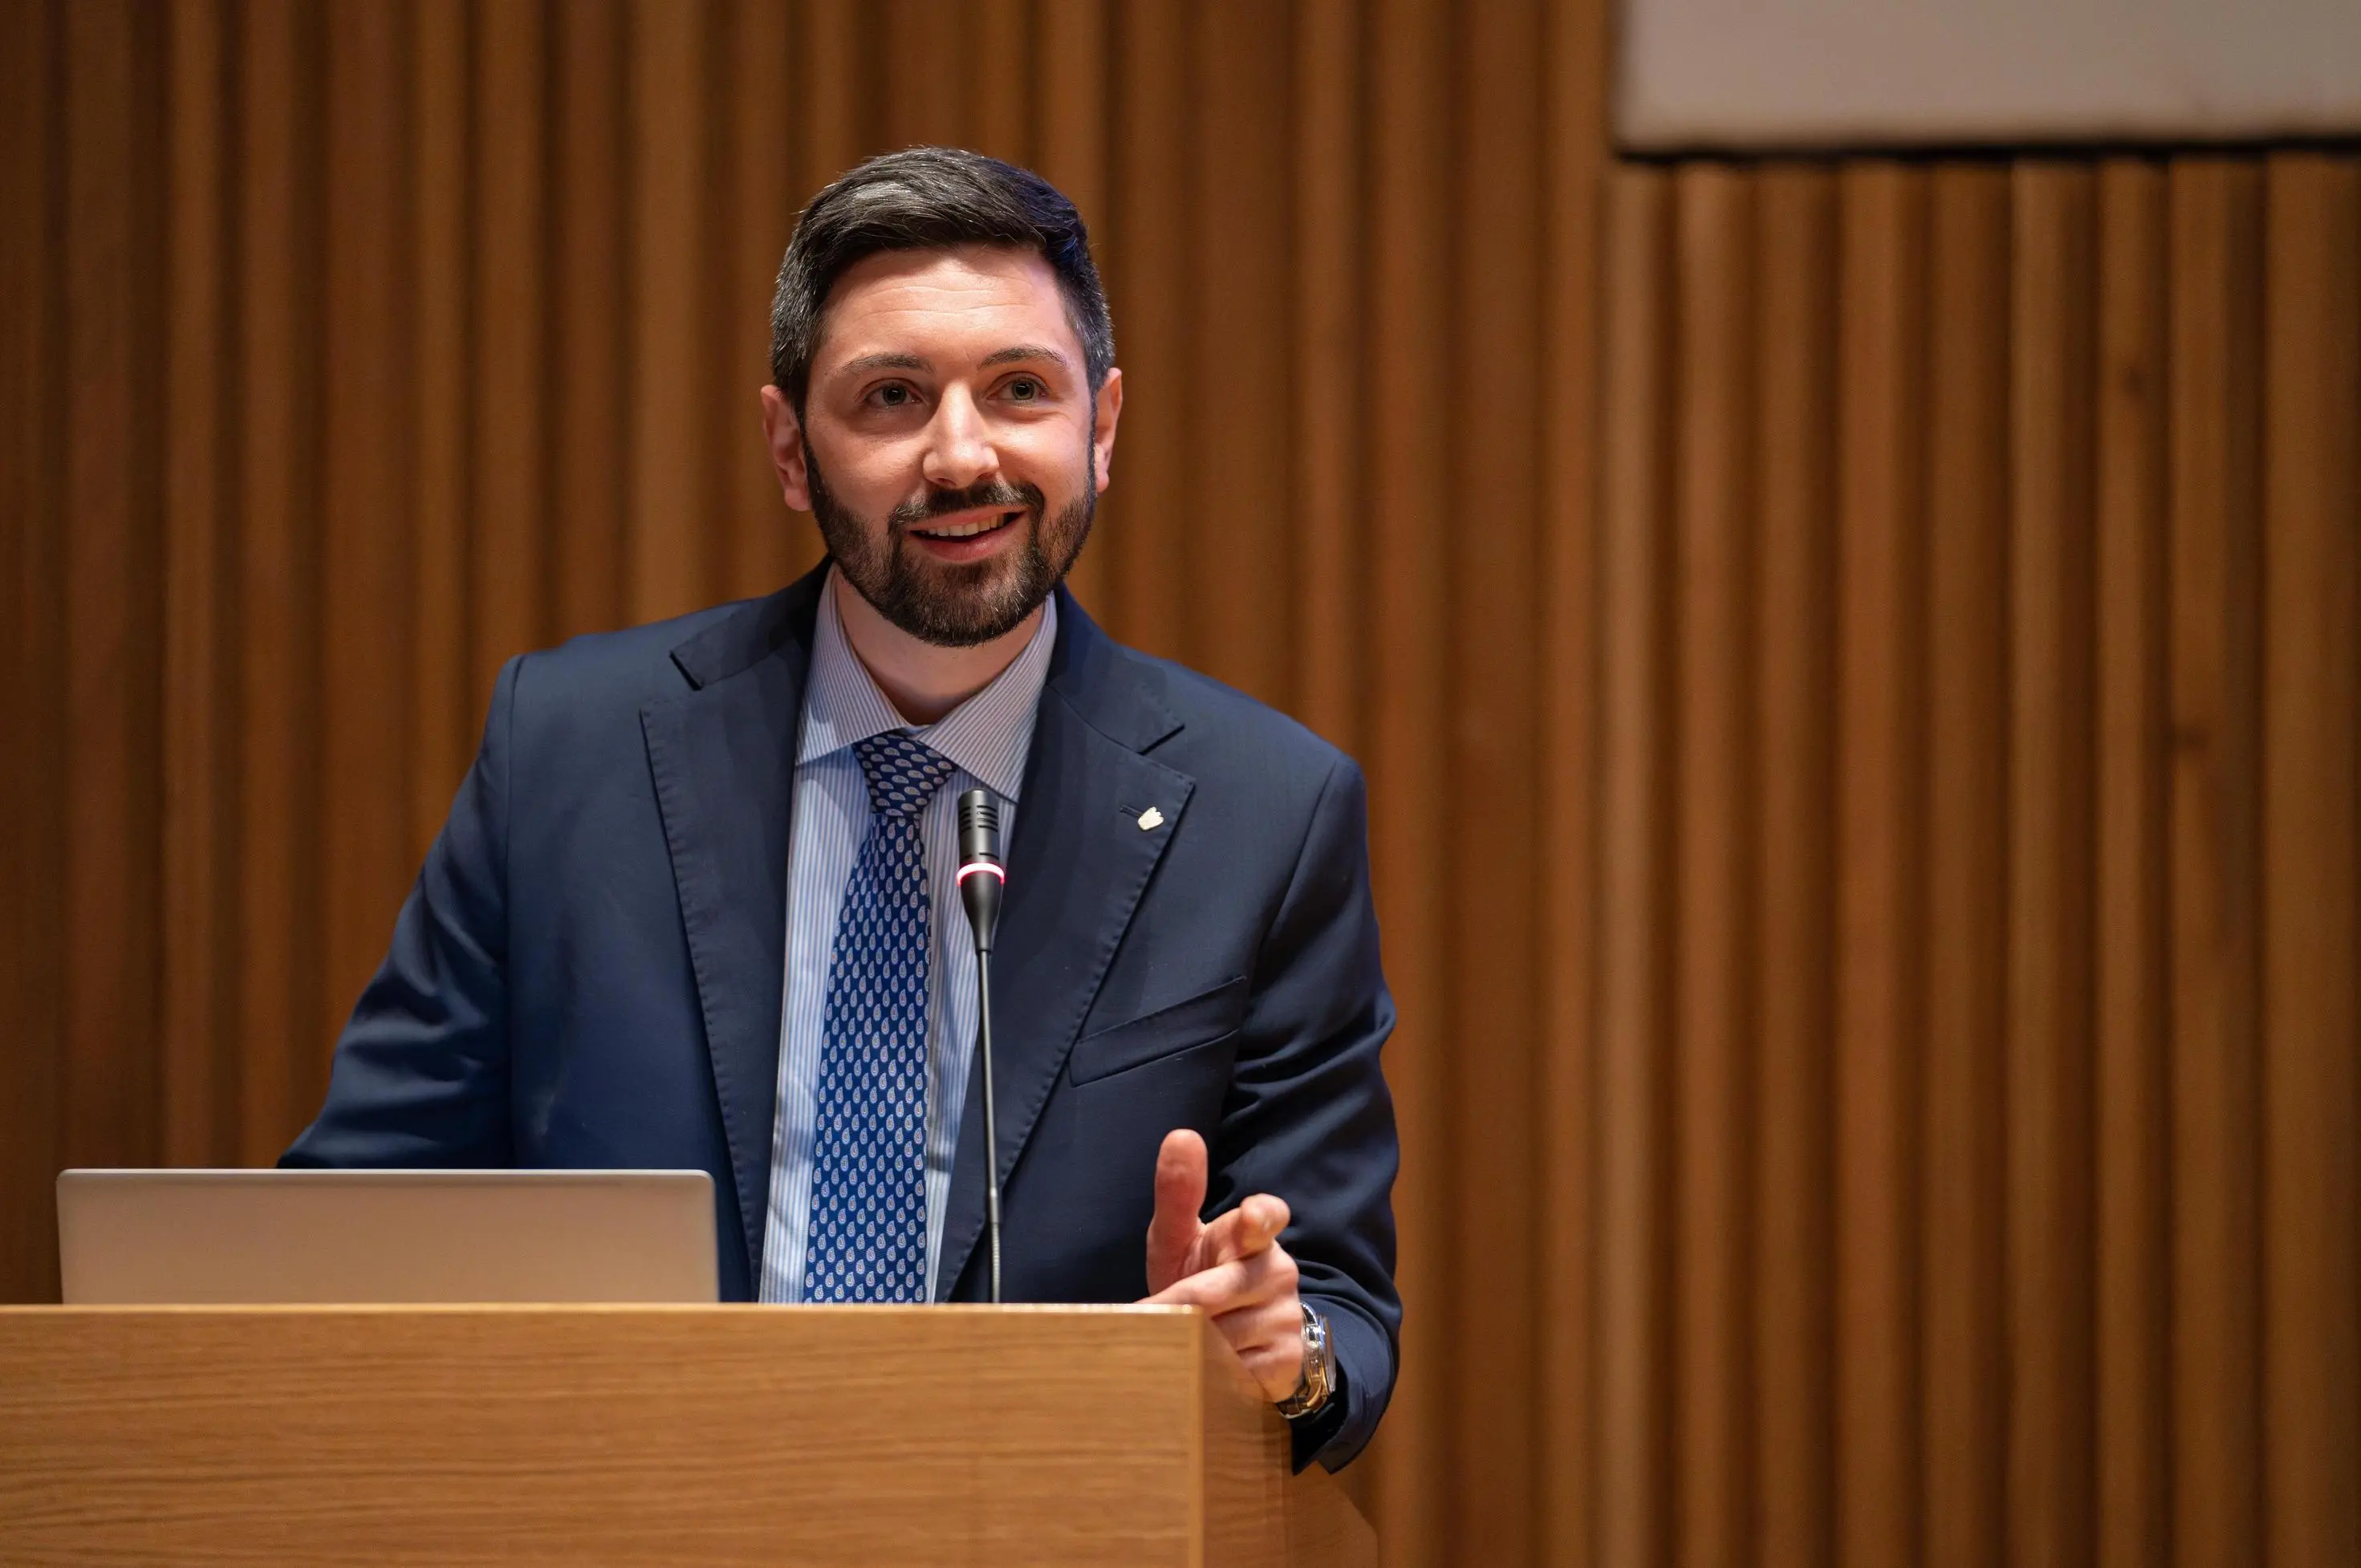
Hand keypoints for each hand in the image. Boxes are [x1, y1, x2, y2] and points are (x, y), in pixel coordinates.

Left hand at [1137, 1128, 1304, 1402]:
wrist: (1239, 1339)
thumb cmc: (1202, 1275)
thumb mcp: (1182, 1237)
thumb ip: (1179, 1193)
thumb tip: (1182, 1136)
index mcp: (1254, 1233)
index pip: (1266, 1216)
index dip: (1258, 1218)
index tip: (1248, 1220)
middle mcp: (1277, 1271)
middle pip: (1213, 1292)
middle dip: (1172, 1306)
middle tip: (1141, 1317)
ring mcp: (1284, 1318)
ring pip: (1218, 1336)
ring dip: (1185, 1344)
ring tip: (1170, 1342)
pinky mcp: (1285, 1361)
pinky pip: (1232, 1372)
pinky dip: (1205, 1372)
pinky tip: (1196, 1369)